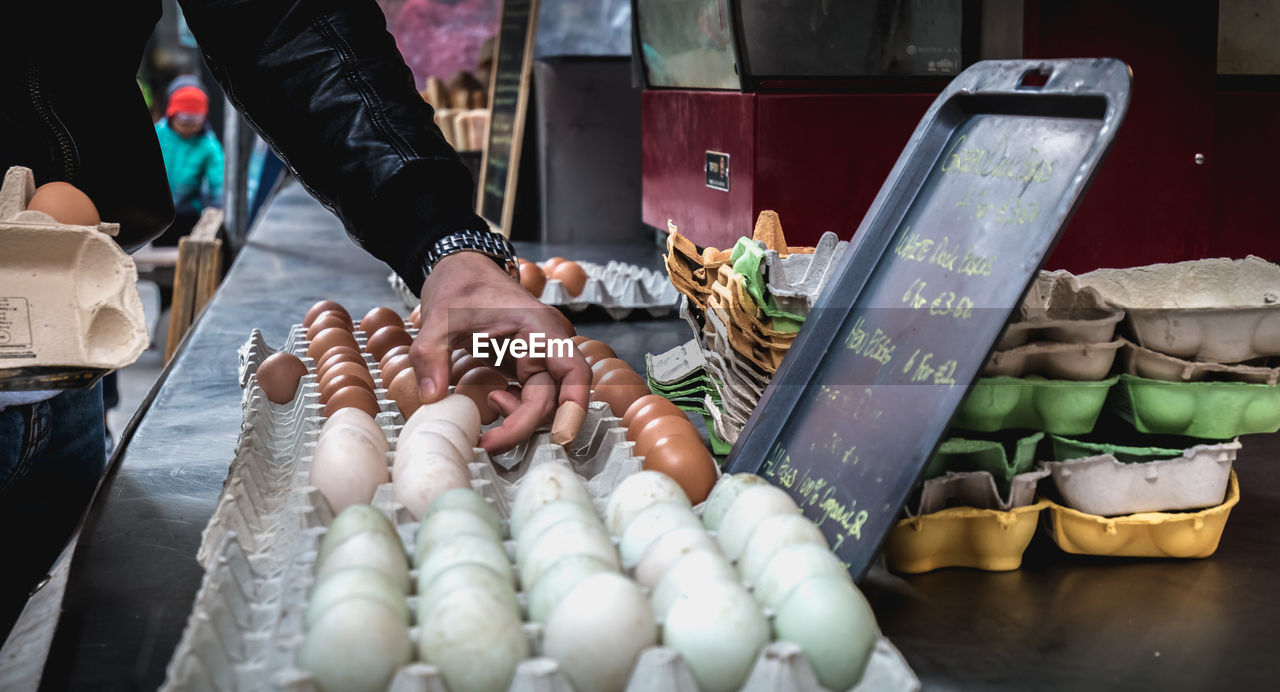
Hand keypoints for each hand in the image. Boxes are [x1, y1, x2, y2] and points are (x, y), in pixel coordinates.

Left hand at [411, 251, 589, 452]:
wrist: (457, 268)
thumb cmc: (458, 284)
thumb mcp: (437, 318)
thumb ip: (431, 356)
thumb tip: (432, 397)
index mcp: (538, 328)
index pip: (574, 372)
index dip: (574, 407)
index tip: (560, 437)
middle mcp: (545, 344)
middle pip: (555, 396)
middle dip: (526, 425)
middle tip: (490, 444)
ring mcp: (537, 355)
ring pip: (544, 400)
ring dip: (520, 419)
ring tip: (487, 420)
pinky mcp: (524, 364)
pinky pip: (530, 395)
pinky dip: (515, 408)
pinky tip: (492, 401)